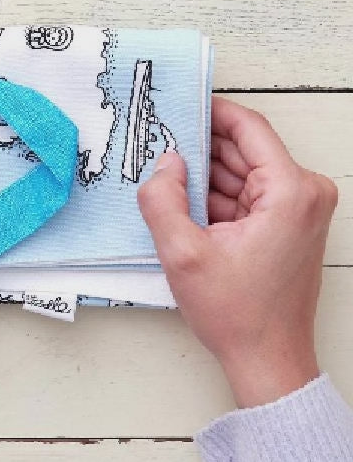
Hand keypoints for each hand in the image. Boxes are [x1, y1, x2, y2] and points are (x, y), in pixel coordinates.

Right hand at [138, 98, 337, 408]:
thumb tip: (163, 163)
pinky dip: (214, 198)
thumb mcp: (183, 253)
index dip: (210, 112)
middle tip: (156, 145)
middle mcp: (305, 194)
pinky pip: (245, 196)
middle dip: (199, 148)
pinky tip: (182, 206)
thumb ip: (163, 200)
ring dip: (204, 176)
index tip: (178, 102)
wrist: (268, 360)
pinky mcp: (288, 226)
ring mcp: (299, 210)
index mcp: (291, 191)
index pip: (248, 128)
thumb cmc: (238, 314)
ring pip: (241, 173)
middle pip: (243, 150)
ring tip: (163, 181)